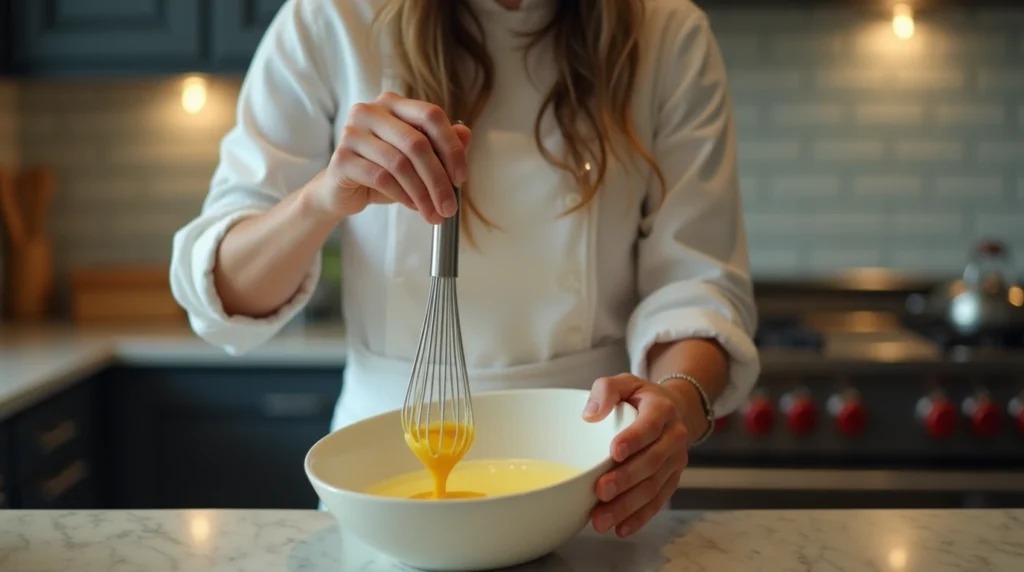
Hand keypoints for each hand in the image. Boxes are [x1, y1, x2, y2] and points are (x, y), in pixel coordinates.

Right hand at [304, 91, 471, 224]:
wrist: (342, 191)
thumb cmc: (383, 171)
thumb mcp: (417, 161)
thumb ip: (440, 146)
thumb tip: (466, 134)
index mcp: (393, 104)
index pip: (431, 115)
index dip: (451, 147)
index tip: (461, 178)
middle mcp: (370, 111)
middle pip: (417, 143)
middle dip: (438, 180)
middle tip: (449, 207)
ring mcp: (352, 133)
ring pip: (400, 163)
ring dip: (422, 194)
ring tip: (433, 214)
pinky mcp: (341, 159)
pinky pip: (381, 178)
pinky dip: (402, 196)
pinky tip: (412, 206)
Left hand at [582, 374, 689, 536]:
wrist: (673, 409)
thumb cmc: (640, 397)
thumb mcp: (625, 382)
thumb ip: (606, 389)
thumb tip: (590, 414)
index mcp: (662, 410)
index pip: (650, 425)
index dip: (634, 439)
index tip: (614, 452)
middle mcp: (674, 437)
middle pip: (652, 462)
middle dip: (626, 479)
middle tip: (601, 491)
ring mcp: (675, 461)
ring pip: (654, 487)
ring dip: (628, 506)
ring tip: (601, 520)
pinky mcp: (672, 479)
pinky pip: (658, 501)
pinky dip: (640, 517)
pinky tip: (620, 528)